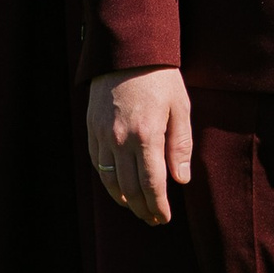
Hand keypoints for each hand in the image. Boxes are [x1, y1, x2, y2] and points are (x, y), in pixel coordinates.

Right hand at [87, 68, 192, 224]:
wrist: (127, 52)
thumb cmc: (160, 79)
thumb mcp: (180, 108)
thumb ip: (180, 146)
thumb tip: (181, 180)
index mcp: (146, 135)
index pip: (152, 184)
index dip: (158, 206)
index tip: (165, 218)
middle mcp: (120, 140)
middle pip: (130, 188)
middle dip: (144, 209)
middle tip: (154, 219)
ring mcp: (103, 136)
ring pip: (110, 181)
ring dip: (125, 201)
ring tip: (139, 210)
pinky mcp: (92, 131)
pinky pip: (98, 165)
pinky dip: (109, 183)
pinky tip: (120, 189)